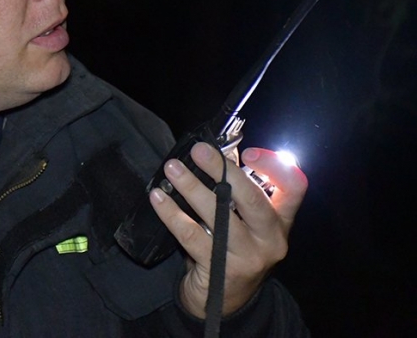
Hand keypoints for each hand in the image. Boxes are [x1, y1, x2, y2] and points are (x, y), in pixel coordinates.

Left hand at [149, 142, 308, 317]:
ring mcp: (247, 258)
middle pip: (252, 199)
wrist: (225, 302)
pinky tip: (158, 198)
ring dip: (192, 188)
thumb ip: (238, 187)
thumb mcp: (245, 220)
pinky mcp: (221, 270)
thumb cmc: (234, 249)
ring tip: (172, 169)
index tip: (248, 152)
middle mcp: (271, 239)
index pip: (294, 187)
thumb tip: (224, 150)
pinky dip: (172, 214)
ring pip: (219, 216)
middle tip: (199, 150)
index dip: (274, 166)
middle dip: (224, 171)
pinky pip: (192, 236)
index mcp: (280, 221)